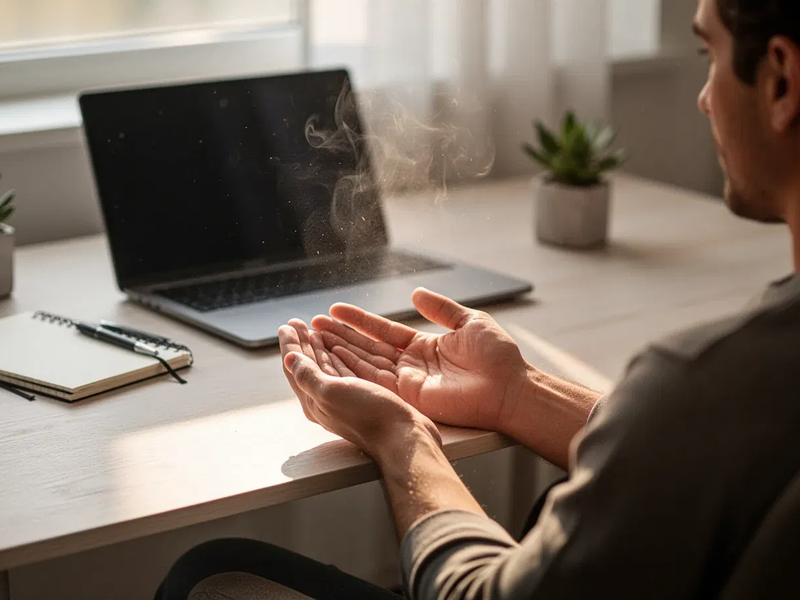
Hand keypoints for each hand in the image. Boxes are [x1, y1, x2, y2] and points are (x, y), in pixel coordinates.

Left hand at [278, 320, 440, 457]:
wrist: (403, 436)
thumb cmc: (369, 415)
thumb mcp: (332, 392)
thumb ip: (308, 376)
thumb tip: (288, 358)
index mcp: (313, 401)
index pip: (295, 368)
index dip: (290, 345)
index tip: (287, 325)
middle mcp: (326, 400)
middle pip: (308, 366)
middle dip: (301, 343)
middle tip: (296, 323)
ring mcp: (344, 399)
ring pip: (325, 367)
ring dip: (317, 348)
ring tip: (313, 331)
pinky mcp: (362, 397)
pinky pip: (343, 371)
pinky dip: (337, 356)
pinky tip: (339, 349)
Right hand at [311, 288, 531, 432]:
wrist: (510, 386)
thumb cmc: (497, 356)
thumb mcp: (468, 321)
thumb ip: (440, 309)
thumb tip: (416, 293)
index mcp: (423, 347)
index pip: (382, 331)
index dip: (359, 321)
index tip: (335, 311)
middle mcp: (411, 365)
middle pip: (367, 347)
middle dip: (339, 336)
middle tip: (312, 324)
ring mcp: (408, 381)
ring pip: (365, 363)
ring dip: (340, 350)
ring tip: (314, 337)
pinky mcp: (409, 396)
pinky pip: (376, 379)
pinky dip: (354, 368)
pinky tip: (334, 355)